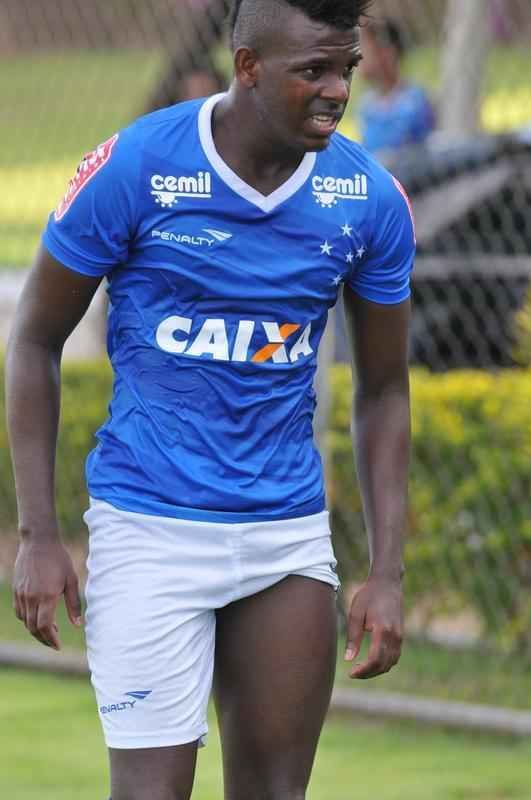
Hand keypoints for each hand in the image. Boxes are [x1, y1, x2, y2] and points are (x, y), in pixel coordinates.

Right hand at [12, 534, 82, 649]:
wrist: (38, 542)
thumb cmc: (59, 559)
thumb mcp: (71, 580)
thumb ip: (74, 604)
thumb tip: (78, 625)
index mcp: (47, 596)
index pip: (44, 626)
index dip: (51, 640)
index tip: (58, 646)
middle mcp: (31, 597)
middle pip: (33, 628)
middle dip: (44, 639)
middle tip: (55, 642)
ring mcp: (21, 594)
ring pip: (25, 621)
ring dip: (36, 630)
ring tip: (50, 630)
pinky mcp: (16, 590)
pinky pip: (19, 612)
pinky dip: (27, 620)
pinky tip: (37, 617)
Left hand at [344, 576, 402, 678]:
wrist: (387, 583)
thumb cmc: (368, 596)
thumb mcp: (356, 613)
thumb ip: (353, 637)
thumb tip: (348, 659)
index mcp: (382, 630)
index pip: (375, 659)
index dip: (363, 671)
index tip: (350, 673)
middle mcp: (394, 635)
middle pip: (383, 665)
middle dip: (368, 673)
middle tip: (353, 673)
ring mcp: (400, 636)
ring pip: (391, 663)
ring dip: (377, 670)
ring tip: (361, 669)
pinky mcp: (401, 635)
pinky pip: (395, 656)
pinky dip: (384, 663)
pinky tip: (372, 661)